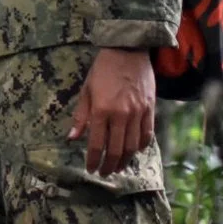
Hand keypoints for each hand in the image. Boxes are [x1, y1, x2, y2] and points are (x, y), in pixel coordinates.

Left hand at [69, 48, 156, 175]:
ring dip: (125, 161)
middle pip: (115, 150)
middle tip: (104, 173)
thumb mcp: (86, 91)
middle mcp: (120, 115)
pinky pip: (147, 134)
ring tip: (119, 166)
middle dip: (109, 166)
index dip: (93, 160)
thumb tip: (72, 138)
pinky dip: (140, 146)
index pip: (96, 144)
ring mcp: (137, 113)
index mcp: (101, 110)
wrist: (128, 51)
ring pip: (132, 147)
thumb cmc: (103, 70)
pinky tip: (134, 151)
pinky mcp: (150, 109)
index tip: (91, 169)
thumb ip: (81, 117)